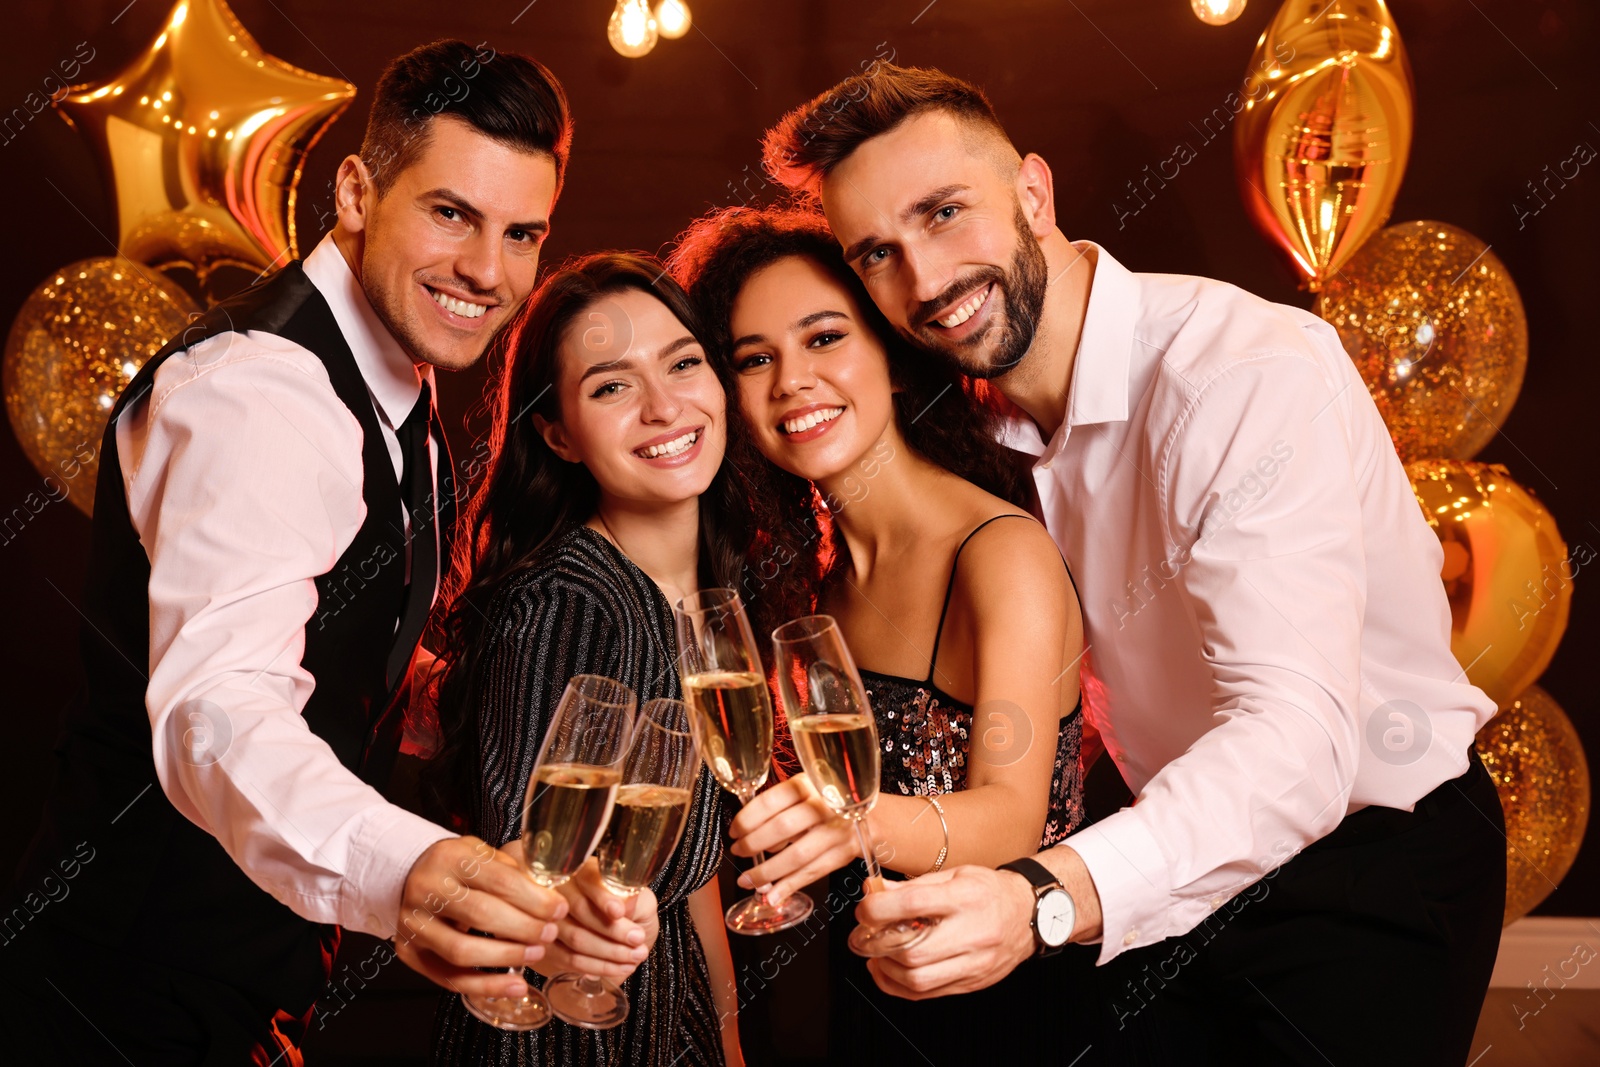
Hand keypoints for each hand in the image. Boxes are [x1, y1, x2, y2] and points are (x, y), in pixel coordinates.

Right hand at [392, 835, 566, 999]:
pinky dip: (486, 986)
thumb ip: (511, 871)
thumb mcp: (481, 852)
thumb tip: (549, 895)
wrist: (408, 875)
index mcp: (450, 858)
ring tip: (536, 954)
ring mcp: (413, 924)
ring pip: (462, 951)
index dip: (534, 899)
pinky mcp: (410, 952)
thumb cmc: (456, 866)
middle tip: (550, 933)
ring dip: (506, 958)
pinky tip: (516, 985)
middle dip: (524, 928)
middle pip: (480, 914)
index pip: (498, 880)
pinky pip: (449, 978)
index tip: (559, 909)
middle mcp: (426, 890)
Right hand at [539, 857, 659, 979]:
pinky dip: (598, 967)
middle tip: (637, 939)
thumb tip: (623, 904)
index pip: (589, 880)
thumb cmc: (633, 914)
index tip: (619, 912)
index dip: (603, 897)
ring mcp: (552, 920)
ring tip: (635, 956)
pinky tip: (619, 967)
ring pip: (575, 938)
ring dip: (609, 952)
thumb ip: (633, 900)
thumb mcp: (642, 901)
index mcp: (586, 872)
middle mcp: (564, 892)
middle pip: (580, 910)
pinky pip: (570, 960)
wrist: (624, 939)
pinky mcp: (550, 947)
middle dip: (612, 930)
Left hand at [728, 773, 858, 902]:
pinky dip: (789, 887)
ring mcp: (836, 830)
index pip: (770, 801)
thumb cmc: (825, 804)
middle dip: (753, 844)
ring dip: (767, 872)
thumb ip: (778, 807)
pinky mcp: (842, 853)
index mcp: (807, 785)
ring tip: (747, 880)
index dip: (747, 819)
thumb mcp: (804, 792)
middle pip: (782, 828)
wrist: (869, 816)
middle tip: (738, 852)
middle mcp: (823, 805)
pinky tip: (772, 896)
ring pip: (796, 855)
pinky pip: (811, 873)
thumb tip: (742, 831)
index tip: (733, 831)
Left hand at [857, 865, 1034, 999]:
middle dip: (878, 945)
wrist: (1029, 914)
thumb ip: (913, 886)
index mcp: (966, 898)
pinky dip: (898, 986)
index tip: (865, 909)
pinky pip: (927, 994)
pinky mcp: (972, 983)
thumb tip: (874, 891)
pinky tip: (888, 971)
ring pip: (918, 980)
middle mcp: (972, 933)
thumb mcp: (954, 875)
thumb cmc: (990, 891)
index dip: (879, 908)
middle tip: (864, 935)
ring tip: (877, 953)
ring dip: (886, 969)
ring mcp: (974, 963)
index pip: (914, 904)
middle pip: (913, 951)